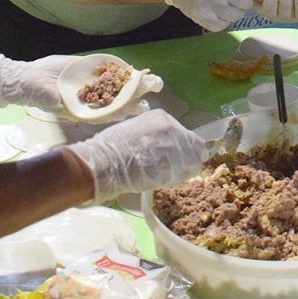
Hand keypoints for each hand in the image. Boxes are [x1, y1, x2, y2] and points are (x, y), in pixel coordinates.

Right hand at [0, 54, 148, 123]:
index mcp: (81, 110)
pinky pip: (103, 71)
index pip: (103, 113)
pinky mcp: (86, 71)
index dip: (117, 112)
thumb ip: (54, 101)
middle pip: (113, 100)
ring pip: (112, 86)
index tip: (131, 110)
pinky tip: (129, 68)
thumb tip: (60, 102)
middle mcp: (88, 99)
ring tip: (146, 82)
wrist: (27, 79)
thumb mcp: (45, 98)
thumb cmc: (35, 93)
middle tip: (146, 98)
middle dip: (130, 99)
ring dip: (128, 84)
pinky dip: (116, 69)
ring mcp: (88, 85)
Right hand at [65, 109, 207, 202]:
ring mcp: (174, 146)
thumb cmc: (111, 148)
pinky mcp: (172, 164)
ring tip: (162, 176)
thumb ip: (155, 135)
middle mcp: (172, 128)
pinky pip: (183, 175)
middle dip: (187, 161)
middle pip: (195, 148)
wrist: (102, 162)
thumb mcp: (136, 130)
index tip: (174, 158)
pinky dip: (174, 180)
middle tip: (172, 171)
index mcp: (162, 118)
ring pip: (192, 163)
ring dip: (181, 172)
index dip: (182, 149)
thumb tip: (167, 146)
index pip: (186, 135)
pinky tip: (159, 180)